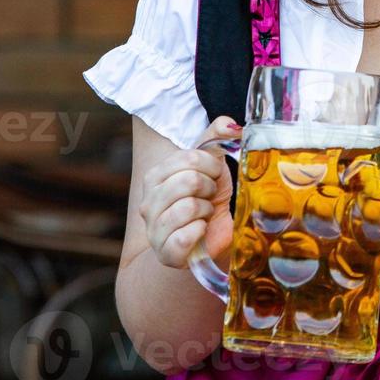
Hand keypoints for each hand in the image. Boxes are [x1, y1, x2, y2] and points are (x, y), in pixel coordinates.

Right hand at [139, 115, 240, 269]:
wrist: (206, 237)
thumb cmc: (206, 198)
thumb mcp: (212, 164)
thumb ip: (217, 137)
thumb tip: (232, 125)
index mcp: (154, 176)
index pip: (189, 159)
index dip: (211, 167)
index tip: (213, 176)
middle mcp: (147, 202)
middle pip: (189, 181)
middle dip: (209, 189)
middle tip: (208, 197)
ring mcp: (153, 229)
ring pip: (188, 207)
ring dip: (206, 210)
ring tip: (204, 214)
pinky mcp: (165, 253)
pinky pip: (185, 236)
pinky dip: (200, 231)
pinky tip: (200, 231)